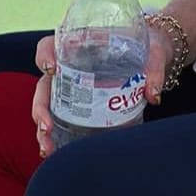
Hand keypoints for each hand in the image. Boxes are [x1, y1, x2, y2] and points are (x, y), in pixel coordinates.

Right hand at [31, 26, 171, 159]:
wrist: (153, 59)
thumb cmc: (148, 48)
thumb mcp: (153, 53)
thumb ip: (154, 70)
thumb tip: (153, 95)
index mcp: (82, 45)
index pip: (53, 45)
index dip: (45, 55)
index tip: (52, 69)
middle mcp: (70, 65)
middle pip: (45, 83)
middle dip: (41, 106)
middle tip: (47, 125)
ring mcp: (72, 86)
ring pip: (48, 105)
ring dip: (43, 127)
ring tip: (47, 148)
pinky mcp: (79, 104)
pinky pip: (60, 118)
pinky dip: (54, 135)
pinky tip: (54, 151)